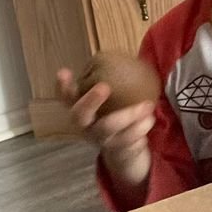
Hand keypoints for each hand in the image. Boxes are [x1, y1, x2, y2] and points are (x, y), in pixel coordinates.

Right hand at [56, 68, 154, 187]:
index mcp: (83, 111)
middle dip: (89, 100)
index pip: (66, 98)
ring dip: (128, 116)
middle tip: (104, 86)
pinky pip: (127, 142)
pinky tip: (149, 121)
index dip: (62, 87)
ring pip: (108, 128)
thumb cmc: (117, 116)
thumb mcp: (114, 101)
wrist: (125, 152)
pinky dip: (140, 131)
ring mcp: (100, 141)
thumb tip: (123, 59)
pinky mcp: (116, 153)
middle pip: (79, 115)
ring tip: (148, 105)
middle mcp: (86, 127)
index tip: (63, 72)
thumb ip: (114, 83)